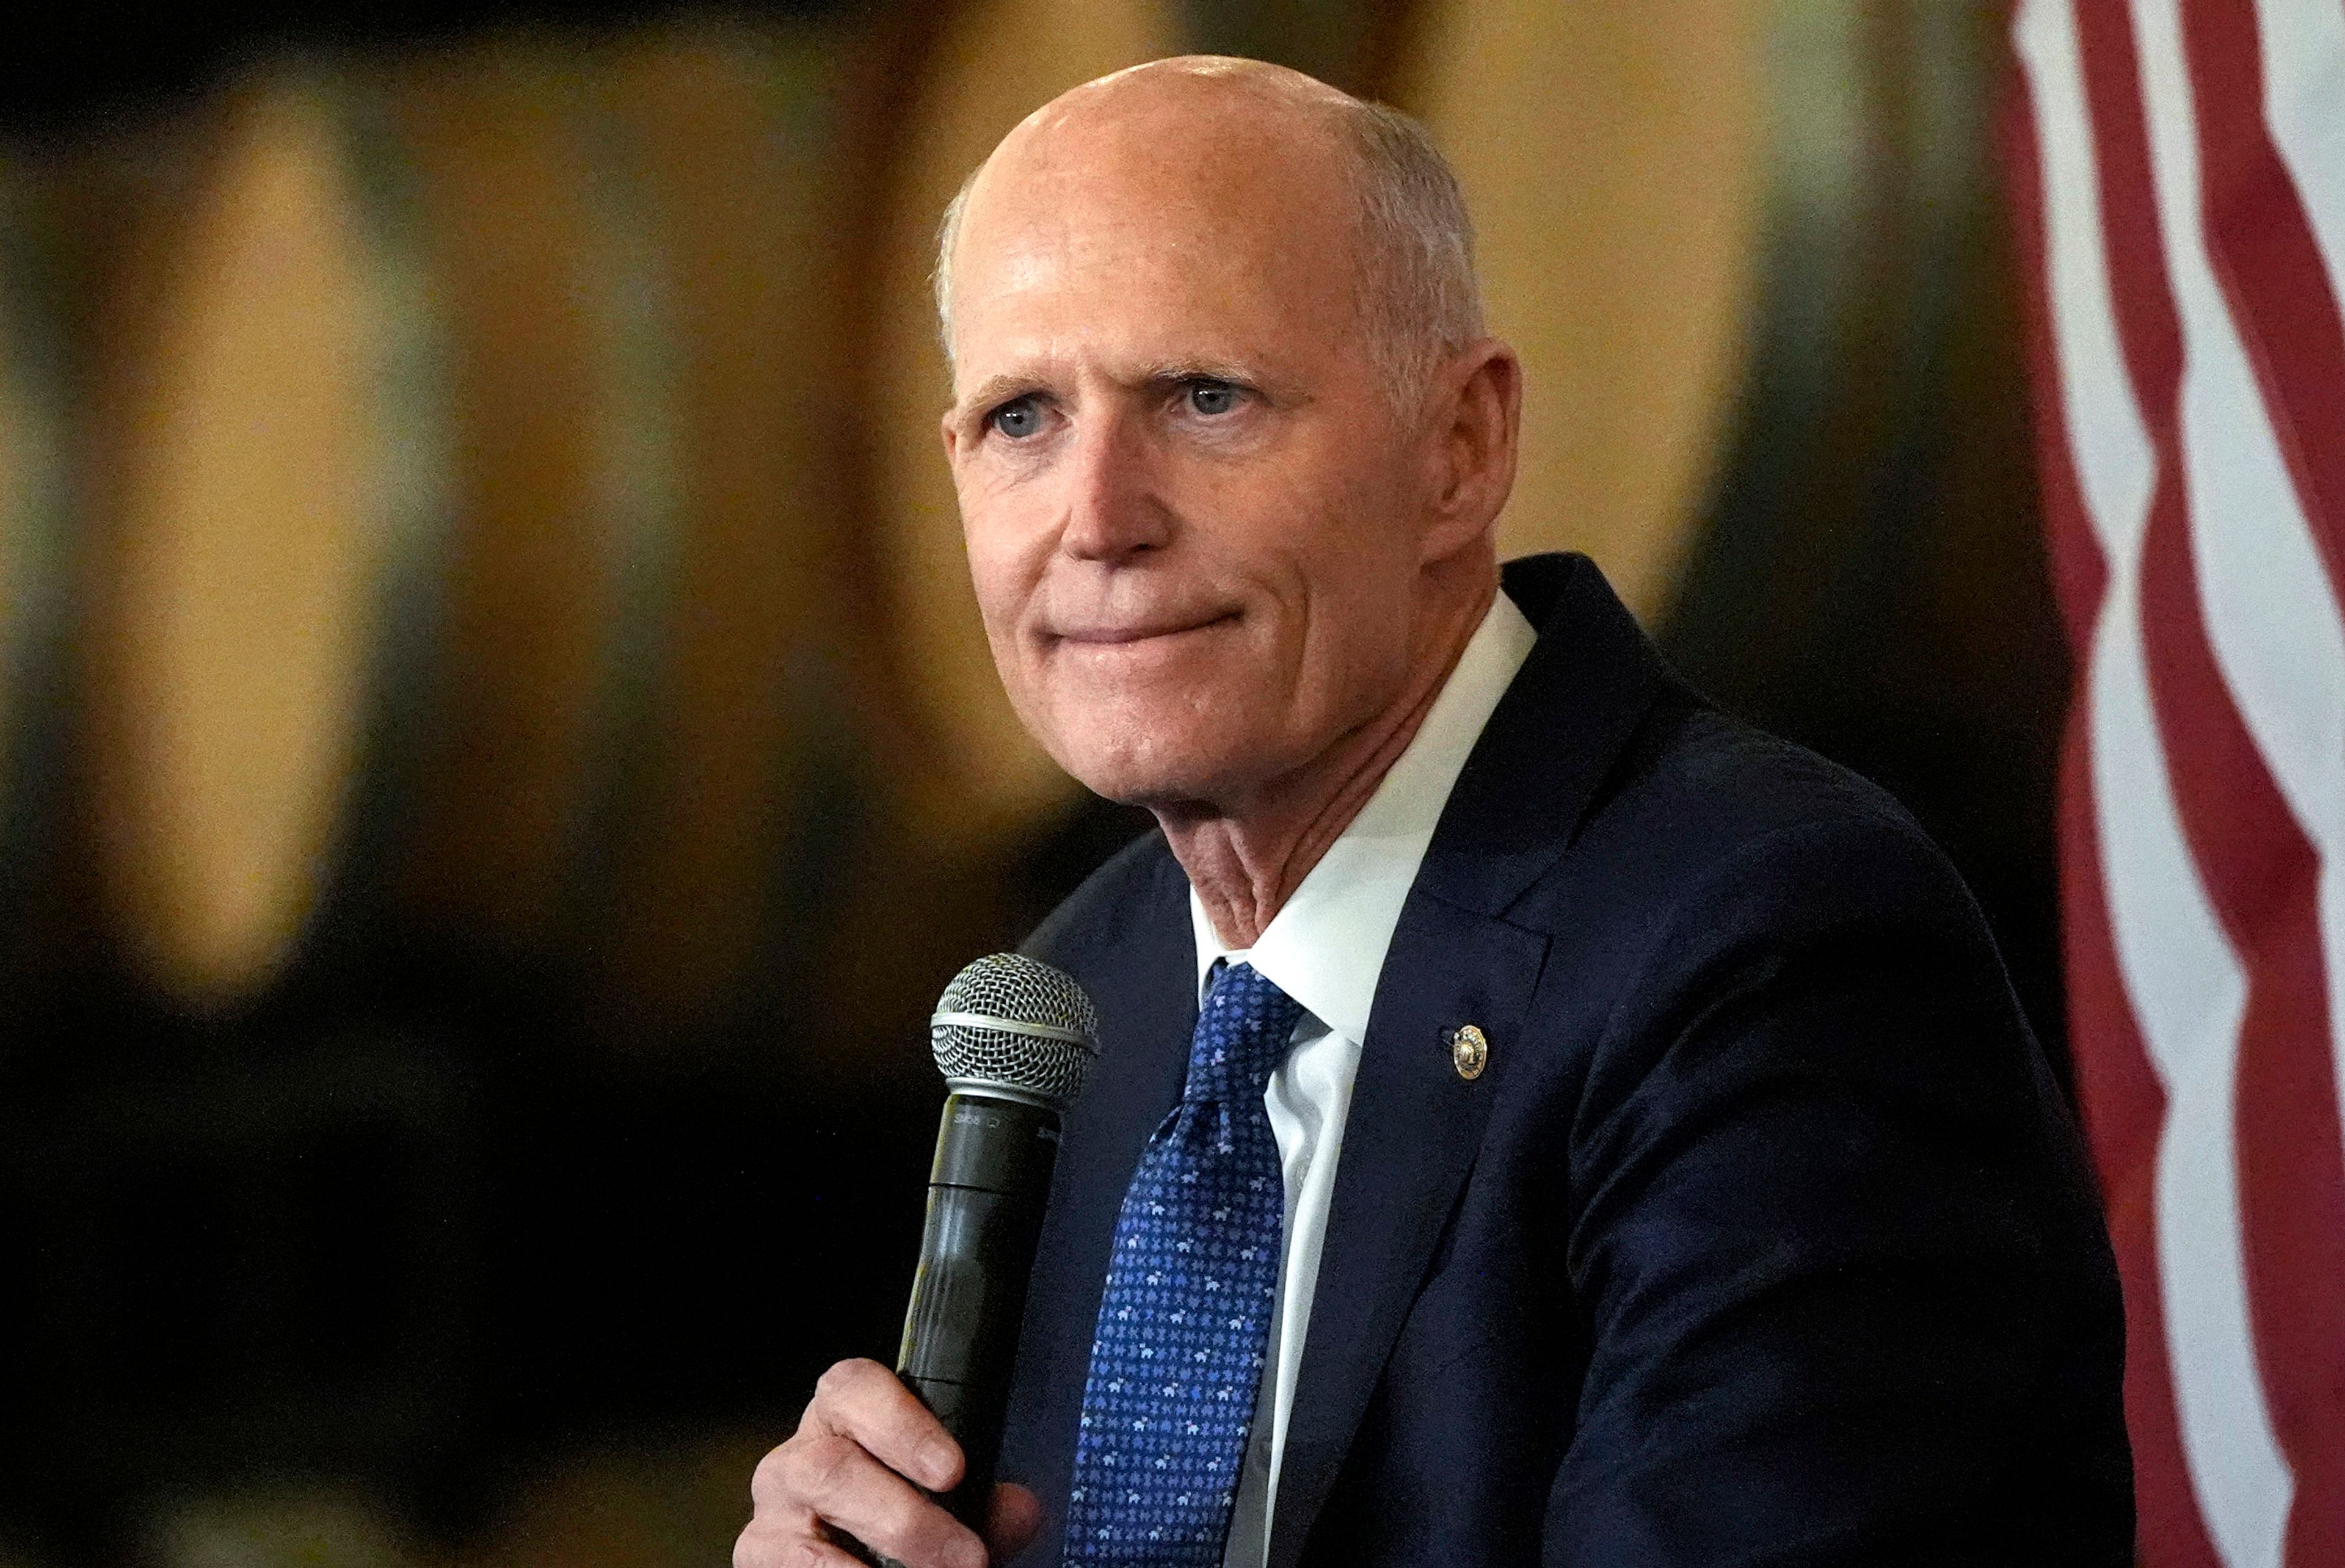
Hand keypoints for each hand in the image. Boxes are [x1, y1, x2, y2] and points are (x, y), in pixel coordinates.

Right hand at [735, 1358, 1043, 1567]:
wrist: (854, 1562)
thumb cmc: (902, 1529)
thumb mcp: (952, 1510)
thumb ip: (984, 1507)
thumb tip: (1021, 1509)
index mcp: (845, 1420)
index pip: (852, 1387)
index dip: (902, 1422)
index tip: (953, 1469)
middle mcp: (797, 1457)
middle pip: (831, 1465)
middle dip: (906, 1518)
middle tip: (967, 1558)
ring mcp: (772, 1511)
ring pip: (809, 1528)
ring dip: (882, 1559)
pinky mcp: (756, 1557)